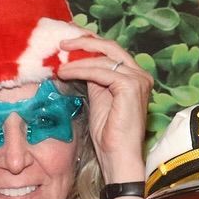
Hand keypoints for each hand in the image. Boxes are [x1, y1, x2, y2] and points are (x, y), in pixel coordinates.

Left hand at [56, 33, 153, 184]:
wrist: (118, 156)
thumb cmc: (108, 135)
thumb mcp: (98, 99)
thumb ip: (93, 80)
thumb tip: (77, 63)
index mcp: (134, 76)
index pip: (111, 51)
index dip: (89, 44)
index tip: (67, 44)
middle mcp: (140, 74)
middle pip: (110, 47)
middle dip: (84, 42)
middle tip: (61, 44)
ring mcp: (138, 79)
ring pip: (103, 58)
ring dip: (77, 60)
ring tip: (58, 65)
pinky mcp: (130, 86)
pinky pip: (100, 72)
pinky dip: (80, 70)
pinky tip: (65, 73)